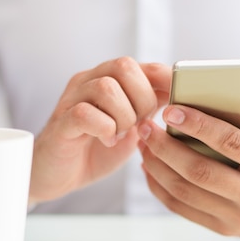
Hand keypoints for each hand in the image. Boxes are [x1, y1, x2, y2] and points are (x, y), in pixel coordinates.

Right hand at [30, 57, 170, 203]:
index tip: (176, 102)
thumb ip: (150, 109)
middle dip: (142, 99)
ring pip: (106, 89)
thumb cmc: (95, 149)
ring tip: (120, 135)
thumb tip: (182, 98)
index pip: (142, 64)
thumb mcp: (131, 127)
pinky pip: (85, 113)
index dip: (164, 81)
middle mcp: (88, 81)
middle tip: (138, 125)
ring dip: (123, 117)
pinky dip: (104, 129)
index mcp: (108, 79)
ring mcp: (72, 99)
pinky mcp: (61, 123)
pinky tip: (106, 141)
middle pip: (124, 66)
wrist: (57, 176)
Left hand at [137, 70, 239, 235]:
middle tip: (145, 126)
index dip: (198, 126)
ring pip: (186, 193)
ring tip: (143, 144)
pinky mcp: (224, 229)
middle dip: (166, 148)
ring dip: (158, 167)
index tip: (171, 110)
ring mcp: (238, 218)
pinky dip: (161, 189)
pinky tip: (150, 168)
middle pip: (200, 171)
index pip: (231, 143)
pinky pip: (184, 209)